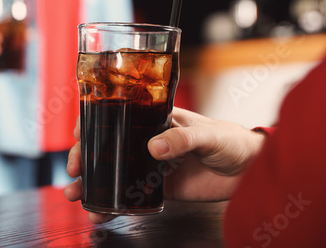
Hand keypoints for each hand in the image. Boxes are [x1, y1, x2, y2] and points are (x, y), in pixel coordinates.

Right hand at [64, 107, 264, 222]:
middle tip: (75, 170)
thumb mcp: (208, 134)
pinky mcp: (160, 188)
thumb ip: (184, 139)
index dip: (93, 122)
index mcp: (156, 118)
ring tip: (76, 194)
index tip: (79, 135)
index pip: (117, 114)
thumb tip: (154, 147)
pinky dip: (116, 204)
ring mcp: (151, 165)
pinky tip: (102, 212)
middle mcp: (148, 139)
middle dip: (85, 157)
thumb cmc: (232, 141)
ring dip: (94, 182)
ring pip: (114, 172)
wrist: (250, 171)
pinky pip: (132, 195)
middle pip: (108, 145)